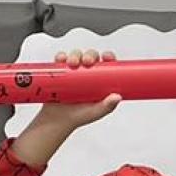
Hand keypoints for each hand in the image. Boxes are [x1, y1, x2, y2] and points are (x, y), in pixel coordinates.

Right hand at [11, 49, 120, 166]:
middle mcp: (86, 73)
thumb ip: (107, 106)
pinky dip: (61, 57)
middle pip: (91, 56)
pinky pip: (60, 60)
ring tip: (72, 63)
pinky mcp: (59, 72)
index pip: (106, 64)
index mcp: (98, 80)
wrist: (58, 121)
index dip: (108, 56)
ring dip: (75, 55)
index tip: (107, 57)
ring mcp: (72, 71)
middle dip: (90, 55)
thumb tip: (117, 97)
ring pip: (76, 55)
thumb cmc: (79, 116)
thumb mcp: (96, 112)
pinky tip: (61, 60)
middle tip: (87, 62)